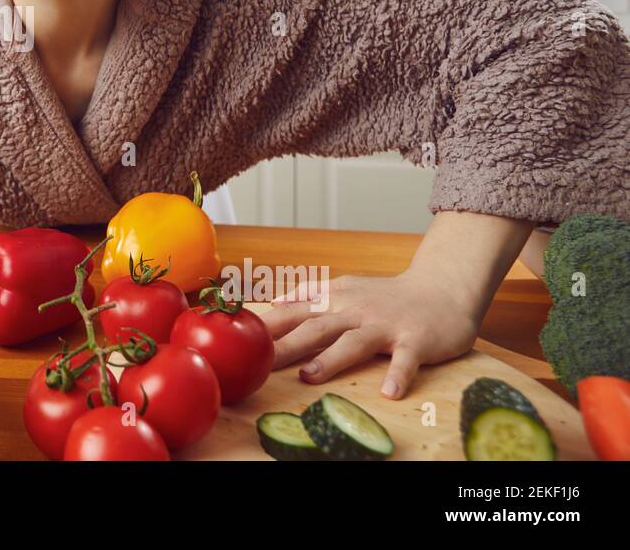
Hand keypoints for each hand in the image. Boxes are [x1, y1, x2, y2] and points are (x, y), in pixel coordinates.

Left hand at [257, 269, 481, 399]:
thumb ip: (311, 295)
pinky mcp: (416, 340)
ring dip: (332, 359)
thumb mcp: (346, 288)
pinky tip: (390, 392)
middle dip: (286, 345)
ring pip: (354, 342)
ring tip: (309, 376)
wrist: (443, 288)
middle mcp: (355, 311)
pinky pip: (407, 359)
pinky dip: (399, 375)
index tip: (237, 337)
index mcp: (336, 300)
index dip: (267, 326)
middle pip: (316, 328)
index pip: (294, 312)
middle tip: (260, 363)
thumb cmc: (389, 295)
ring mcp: (385, 325)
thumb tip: (275, 302)